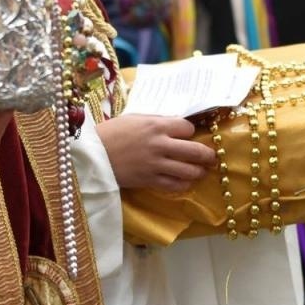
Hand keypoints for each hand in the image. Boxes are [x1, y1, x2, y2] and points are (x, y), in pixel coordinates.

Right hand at [97, 114, 217, 191]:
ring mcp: (156, 164)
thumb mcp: (134, 118)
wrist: (92, 155)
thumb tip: (174, 125)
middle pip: (195, 150)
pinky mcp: (149, 180)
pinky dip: (183, 184)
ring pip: (188, 170)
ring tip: (202, 172)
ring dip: (199, 172)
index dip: (190, 132)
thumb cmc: (111, 132)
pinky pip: (174, 185)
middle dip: (208, 155)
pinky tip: (185, 182)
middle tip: (212, 158)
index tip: (188, 136)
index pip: (187, 128)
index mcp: (156, 125)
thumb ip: (156, 121)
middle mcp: (160, 144)